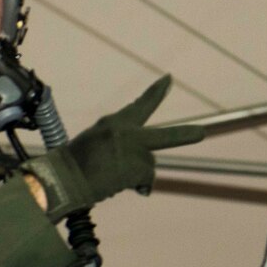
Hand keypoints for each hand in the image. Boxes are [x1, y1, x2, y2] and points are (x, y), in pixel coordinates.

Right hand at [26, 76, 203, 217]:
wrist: (64, 178)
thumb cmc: (73, 162)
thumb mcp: (95, 140)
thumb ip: (118, 142)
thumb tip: (136, 160)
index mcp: (114, 122)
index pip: (141, 105)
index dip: (157, 93)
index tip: (169, 79)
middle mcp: (126, 133)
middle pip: (164, 136)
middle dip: (185, 135)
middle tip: (202, 133)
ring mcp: (133, 151)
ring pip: (148, 165)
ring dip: (137, 174)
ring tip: (112, 177)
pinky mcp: (136, 168)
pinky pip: (145, 182)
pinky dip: (137, 186)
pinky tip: (116, 185)